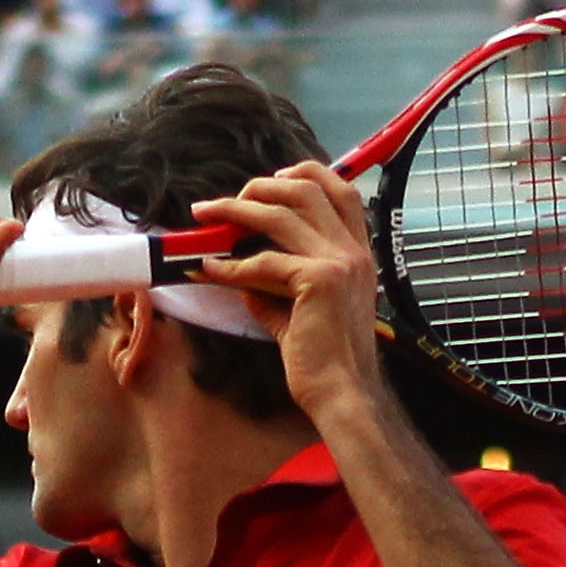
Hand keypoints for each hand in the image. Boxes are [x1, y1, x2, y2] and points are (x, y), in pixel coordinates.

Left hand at [188, 159, 388, 429]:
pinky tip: (211, 270)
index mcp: (359, 253)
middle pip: (308, 188)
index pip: (342, 191)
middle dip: (261, 186)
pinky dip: (232, 264)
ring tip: (206, 216)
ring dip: (236, 210)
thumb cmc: (324, 359)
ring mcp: (340, 262)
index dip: (305, 173)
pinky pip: (264, 261)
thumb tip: (239, 269)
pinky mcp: (318, 281)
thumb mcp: (299, 310)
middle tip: (225, 202)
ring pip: (281, 214)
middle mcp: (354, 250)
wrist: (342, 393)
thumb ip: (276, 284)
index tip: (271, 180)